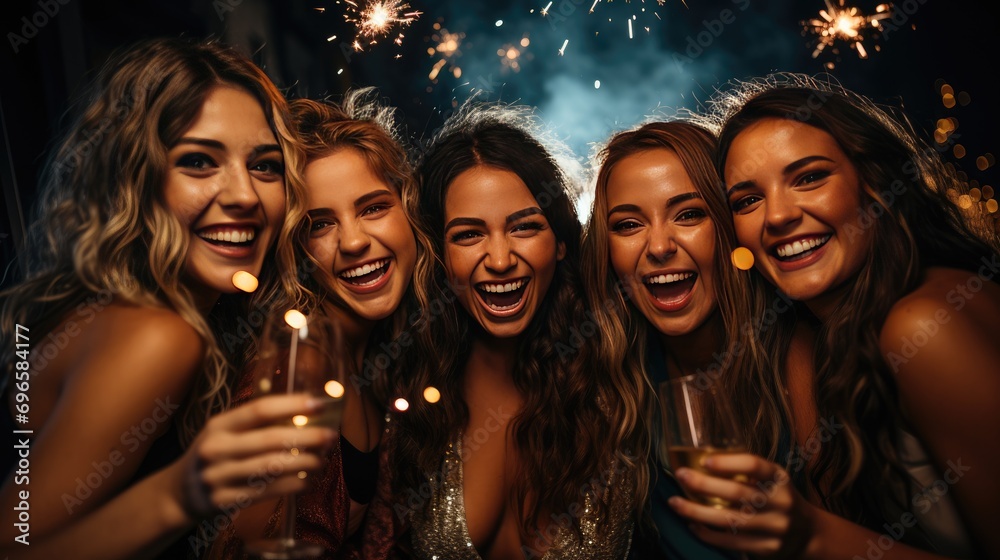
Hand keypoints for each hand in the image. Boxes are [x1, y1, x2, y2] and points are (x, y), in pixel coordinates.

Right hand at [176, 394, 336, 518]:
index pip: (259, 410)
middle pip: (270, 439)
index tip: (319, 403)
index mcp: (219, 425)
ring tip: (322, 459)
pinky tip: (309, 480)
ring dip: (304, 463)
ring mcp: (220, 476)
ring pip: (272, 467)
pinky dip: (293, 485)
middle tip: (330, 435)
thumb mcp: (223, 433)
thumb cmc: (214, 455)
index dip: (291, 405)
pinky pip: (268, 491)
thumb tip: (304, 411)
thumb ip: (255, 424)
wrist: (180, 493)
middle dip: (306, 437)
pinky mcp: (226, 500)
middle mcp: (217, 449)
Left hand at [667, 453, 817, 558]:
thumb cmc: (777, 499)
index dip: (728, 462)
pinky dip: (708, 534)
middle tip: (681, 475)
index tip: (704, 460)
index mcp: (779, 478)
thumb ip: (747, 471)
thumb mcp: (772, 479)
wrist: (807, 534)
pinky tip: (692, 525)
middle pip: (737, 493)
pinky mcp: (767, 549)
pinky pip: (732, 542)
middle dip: (704, 484)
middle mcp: (781, 502)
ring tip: (675, 503)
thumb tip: (701, 461)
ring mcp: (775, 527)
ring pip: (730, 520)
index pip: (755, 465)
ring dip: (697, 512)